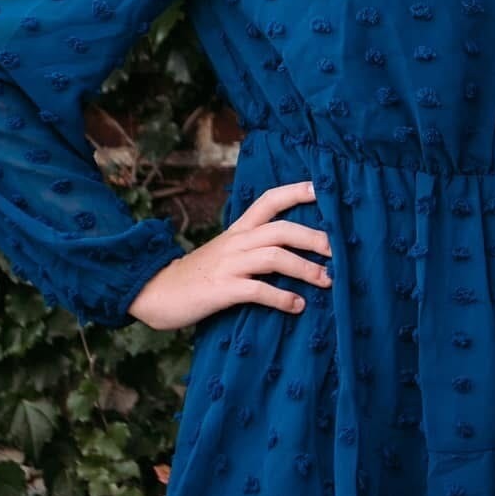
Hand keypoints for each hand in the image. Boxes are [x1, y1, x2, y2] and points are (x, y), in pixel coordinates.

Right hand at [126, 177, 332, 330]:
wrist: (156, 292)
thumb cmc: (198, 276)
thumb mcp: (225, 252)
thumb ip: (253, 248)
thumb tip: (292, 252)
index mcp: (238, 230)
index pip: (269, 200)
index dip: (295, 192)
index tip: (322, 189)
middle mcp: (236, 242)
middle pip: (281, 229)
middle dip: (313, 237)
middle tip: (337, 250)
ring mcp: (229, 265)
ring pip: (274, 257)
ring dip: (305, 268)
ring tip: (327, 281)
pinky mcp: (222, 290)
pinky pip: (258, 290)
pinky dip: (282, 298)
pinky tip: (297, 306)